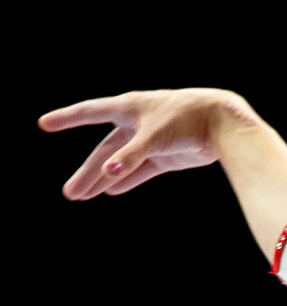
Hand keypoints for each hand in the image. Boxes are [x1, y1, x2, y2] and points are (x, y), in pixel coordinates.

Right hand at [38, 87, 253, 199]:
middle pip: (104, 151)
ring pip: (121, 163)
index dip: (68, 119)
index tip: (45, 124)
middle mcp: (135, 124)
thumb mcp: (153, 138)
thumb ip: (130, 156)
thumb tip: (108, 174)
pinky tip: (111, 190)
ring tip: (84, 196)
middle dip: (87, 172)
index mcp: (127, 108)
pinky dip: (127, 179)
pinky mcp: (166, 156)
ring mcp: (150, 141)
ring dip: (104, 179)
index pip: (90, 113)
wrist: (221, 124)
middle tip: (70, 193)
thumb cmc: (185, 120)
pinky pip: (140, 170)